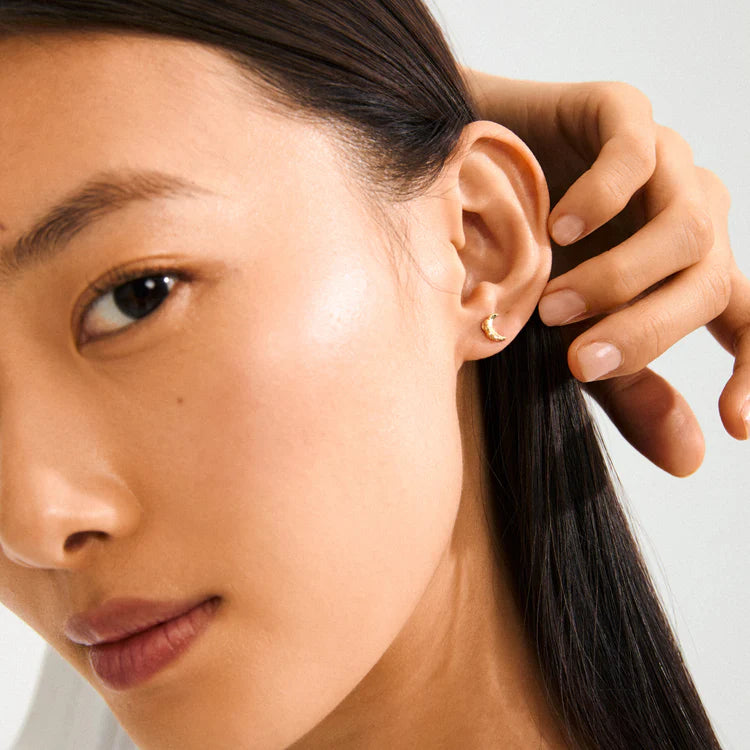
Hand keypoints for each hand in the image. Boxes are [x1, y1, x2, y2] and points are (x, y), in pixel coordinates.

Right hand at [463, 69, 747, 475]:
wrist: (465, 175)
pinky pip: (637, 153)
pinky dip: (600, 198)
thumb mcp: (574, 336)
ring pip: (687, 228)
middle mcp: (690, 215)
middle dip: (644, 332)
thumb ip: (629, 388)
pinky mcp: (623, 113)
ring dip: (617, 279)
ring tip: (552, 304)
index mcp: (688, 271)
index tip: (735, 425)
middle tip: (576, 361)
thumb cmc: (521, 260)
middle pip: (707, 284)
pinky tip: (557, 228)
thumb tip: (693, 461)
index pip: (749, 321)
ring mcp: (665, 162)